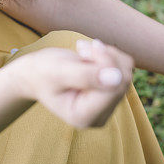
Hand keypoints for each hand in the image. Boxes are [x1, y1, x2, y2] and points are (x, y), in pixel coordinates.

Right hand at [7, 39, 133, 128]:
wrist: (38, 74)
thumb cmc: (43, 73)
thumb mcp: (58, 71)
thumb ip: (86, 76)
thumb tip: (117, 79)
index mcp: (83, 117)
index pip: (112, 88)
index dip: (105, 62)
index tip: (82, 46)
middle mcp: (99, 116)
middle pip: (122, 80)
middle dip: (105, 57)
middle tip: (81, 47)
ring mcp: (108, 106)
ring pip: (125, 72)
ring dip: (106, 54)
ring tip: (83, 52)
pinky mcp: (112, 93)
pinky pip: (125, 68)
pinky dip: (110, 55)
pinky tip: (91, 56)